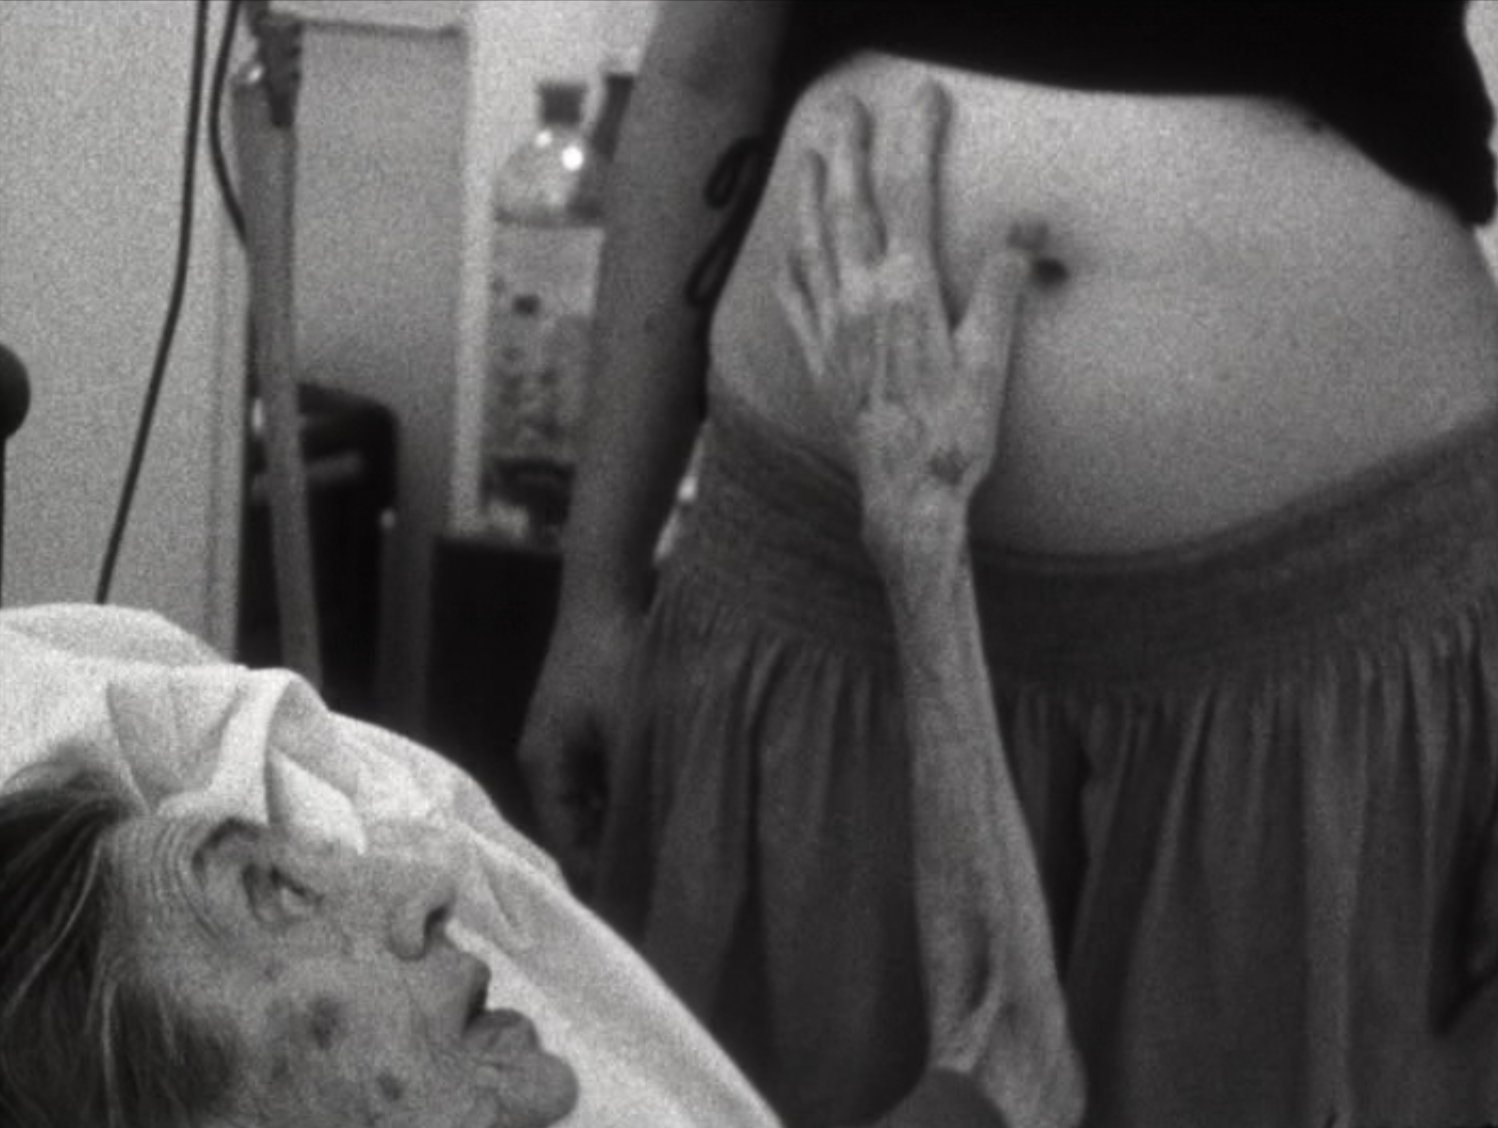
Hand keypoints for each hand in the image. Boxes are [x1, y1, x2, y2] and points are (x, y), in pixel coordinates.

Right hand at [515, 603, 639, 892]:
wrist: (607, 591)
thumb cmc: (620, 659)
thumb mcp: (635, 732)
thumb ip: (638, 793)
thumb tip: (654, 853)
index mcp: (545, 769)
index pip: (570, 849)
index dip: (606, 884)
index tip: (645, 918)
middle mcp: (545, 762)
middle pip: (578, 833)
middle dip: (617, 863)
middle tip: (663, 900)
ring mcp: (562, 744)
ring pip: (593, 808)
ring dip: (625, 830)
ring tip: (669, 865)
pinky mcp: (583, 728)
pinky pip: (603, 781)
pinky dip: (628, 800)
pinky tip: (665, 814)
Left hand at [776, 83, 1037, 558]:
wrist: (906, 497)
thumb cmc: (955, 434)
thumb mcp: (992, 360)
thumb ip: (1003, 286)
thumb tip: (1029, 225)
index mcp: (909, 292)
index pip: (909, 194)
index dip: (915, 138)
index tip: (924, 96)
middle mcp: (860, 302)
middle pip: (848, 206)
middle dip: (847, 148)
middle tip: (845, 105)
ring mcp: (832, 331)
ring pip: (811, 245)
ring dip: (808, 194)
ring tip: (806, 155)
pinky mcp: (819, 363)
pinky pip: (794, 302)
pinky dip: (788, 265)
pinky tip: (785, 249)